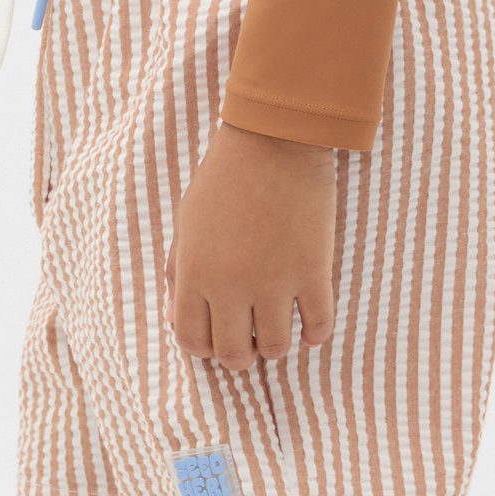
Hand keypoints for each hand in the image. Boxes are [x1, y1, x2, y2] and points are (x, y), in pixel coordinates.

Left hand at [164, 118, 338, 365]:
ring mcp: (276, 281)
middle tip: (249, 341)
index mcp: (195, 273)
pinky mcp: (314, 271)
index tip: (217, 338)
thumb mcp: (187, 223)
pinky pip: (318, 324)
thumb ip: (179, 272)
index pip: (192, 340)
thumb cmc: (224, 177)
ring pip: (276, 347)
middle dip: (240, 355)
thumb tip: (176, 317)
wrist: (274, 140)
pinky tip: (311, 328)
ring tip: (278, 331)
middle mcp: (232, 286)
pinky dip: (315, 334)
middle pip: (234, 353)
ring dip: (275, 346)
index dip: (204, 348)